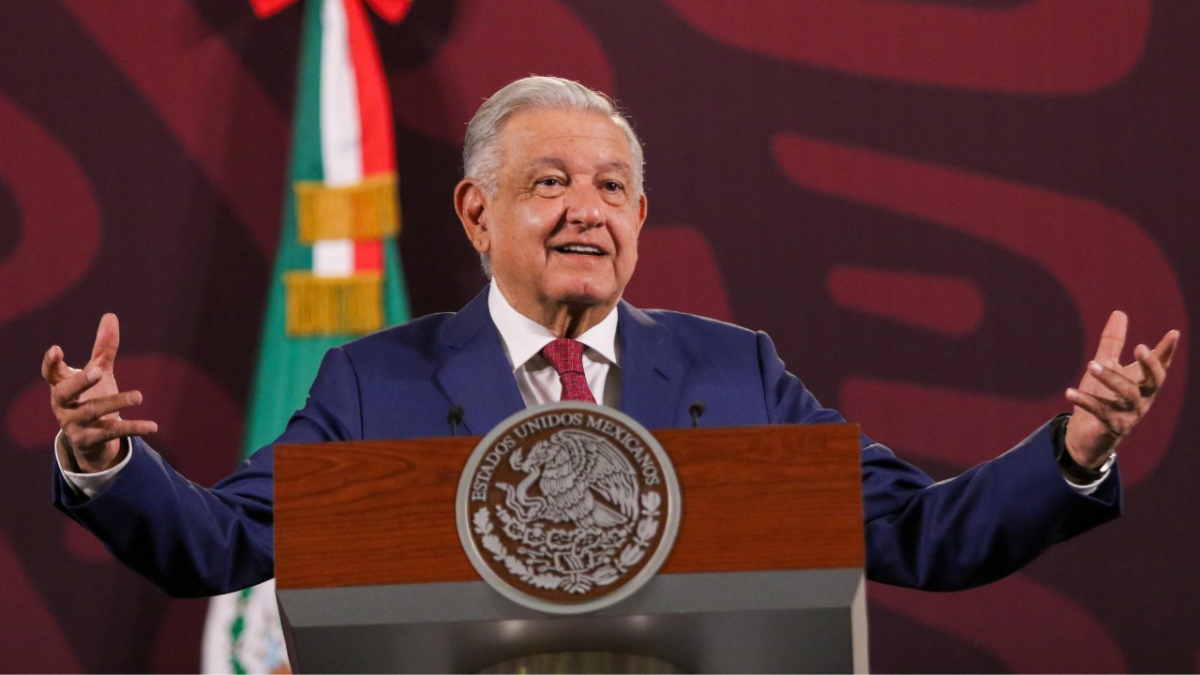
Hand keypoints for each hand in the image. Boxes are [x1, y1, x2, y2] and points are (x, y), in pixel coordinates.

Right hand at [42, 313, 157, 472]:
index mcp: (61, 386)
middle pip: (66, 393)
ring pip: (93, 412)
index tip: (56, 349)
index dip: (51, 363)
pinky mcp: (88, 441)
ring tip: (139, 395)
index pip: (51, 374)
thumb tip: (110, 315)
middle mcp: (63, 406)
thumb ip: (103, 348)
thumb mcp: (98, 372)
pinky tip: (153, 426)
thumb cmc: (91, 397)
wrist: (91, 440)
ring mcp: (73, 425)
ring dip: (116, 403)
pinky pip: (111, 433)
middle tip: (99, 371)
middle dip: (82, 382)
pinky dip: (133, 428)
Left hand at [1065, 311, 1178, 469]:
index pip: (1159, 366)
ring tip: (1090, 364)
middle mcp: (1142, 399)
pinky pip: (1100, 411)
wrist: (1087, 435)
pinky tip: (1069, 392)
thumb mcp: (1106, 366)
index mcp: (1143, 383)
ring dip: (1109, 378)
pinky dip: (1085, 400)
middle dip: (1149, 364)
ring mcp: (1130, 414)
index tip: (1173, 333)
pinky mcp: (1112, 427)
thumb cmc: (1101, 397)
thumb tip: (1119, 312)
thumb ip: (1113, 342)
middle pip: (1154, 381)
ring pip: (1127, 394)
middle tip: (1140, 347)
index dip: (1167, 351)